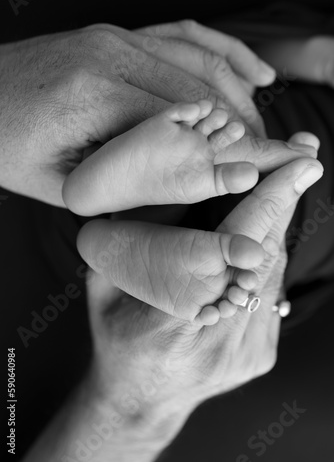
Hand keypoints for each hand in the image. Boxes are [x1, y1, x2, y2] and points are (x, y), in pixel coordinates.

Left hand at [0, 21, 309, 206]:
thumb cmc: (5, 143)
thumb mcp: (59, 183)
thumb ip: (119, 183)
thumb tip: (176, 184)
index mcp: (96, 95)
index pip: (186, 124)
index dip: (228, 149)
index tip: (258, 168)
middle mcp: (112, 54)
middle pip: (202, 91)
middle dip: (243, 125)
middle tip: (269, 154)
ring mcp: (116, 36)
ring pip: (201, 60)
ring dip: (240, 92)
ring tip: (263, 124)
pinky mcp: (116, 33)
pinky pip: (182, 35)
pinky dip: (223, 51)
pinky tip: (252, 69)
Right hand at [23, 154, 321, 461]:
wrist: (142, 400)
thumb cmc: (118, 339)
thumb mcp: (103, 290)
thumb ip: (123, 246)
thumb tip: (147, 194)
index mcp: (171, 325)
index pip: (227, 255)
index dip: (263, 209)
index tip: (296, 169)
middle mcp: (219, 340)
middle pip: (264, 259)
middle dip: (284, 203)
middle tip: (305, 158)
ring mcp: (246, 351)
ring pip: (274, 273)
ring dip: (278, 226)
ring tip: (289, 182)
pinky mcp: (261, 354)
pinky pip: (272, 293)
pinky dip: (270, 257)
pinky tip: (266, 233)